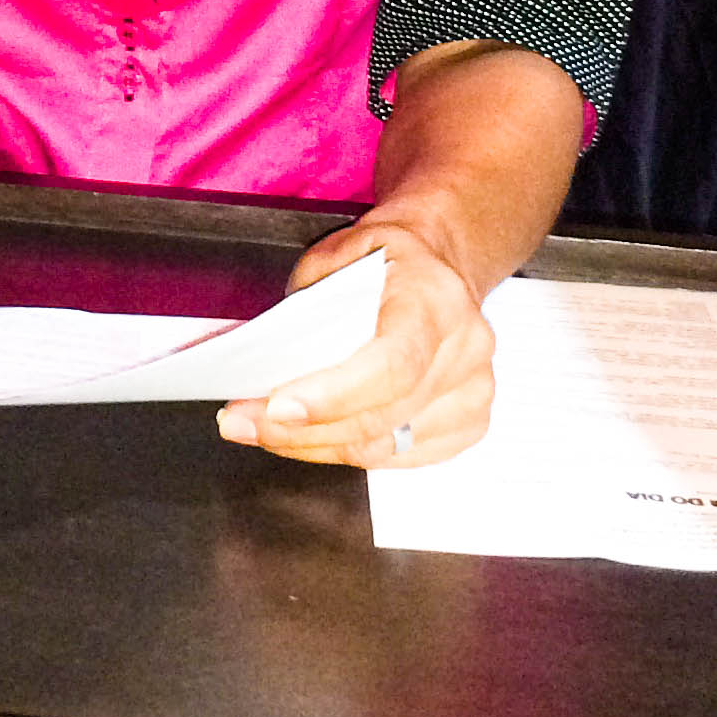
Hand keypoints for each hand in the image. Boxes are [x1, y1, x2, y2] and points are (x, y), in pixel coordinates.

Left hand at [215, 215, 493, 467]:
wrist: (439, 262)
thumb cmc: (384, 258)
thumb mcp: (334, 257)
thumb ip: (305, 311)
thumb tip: (262, 369)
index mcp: (434, 296)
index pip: (390, 364)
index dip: (332, 396)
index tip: (276, 409)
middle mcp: (465, 346)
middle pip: (380, 415)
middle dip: (301, 430)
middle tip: (242, 424)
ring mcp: (474, 389)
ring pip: (383, 446)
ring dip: (315, 447)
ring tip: (265, 432)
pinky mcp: (468, 421)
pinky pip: (399, 458)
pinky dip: (349, 452)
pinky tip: (314, 437)